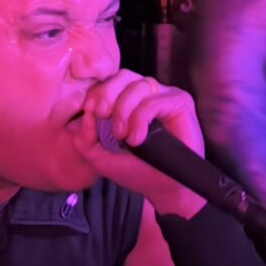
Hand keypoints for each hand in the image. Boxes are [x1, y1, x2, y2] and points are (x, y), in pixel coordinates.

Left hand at [70, 69, 205, 221]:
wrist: (164, 189)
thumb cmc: (136, 171)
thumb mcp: (101, 158)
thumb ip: (85, 139)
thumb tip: (85, 116)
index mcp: (127, 100)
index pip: (109, 81)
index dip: (97, 91)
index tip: (90, 110)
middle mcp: (147, 94)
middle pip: (123, 76)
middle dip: (108, 94)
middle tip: (102, 115)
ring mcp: (164, 96)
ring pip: (139, 86)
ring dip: (124, 110)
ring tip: (122, 136)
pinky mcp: (180, 103)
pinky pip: (155, 101)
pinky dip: (140, 119)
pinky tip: (137, 139)